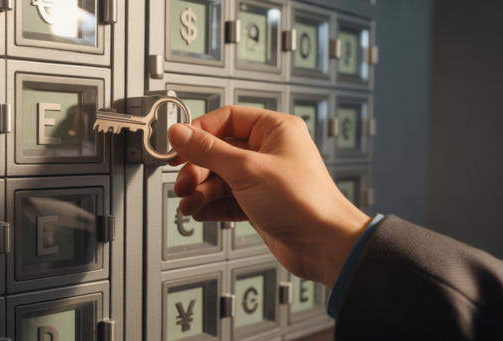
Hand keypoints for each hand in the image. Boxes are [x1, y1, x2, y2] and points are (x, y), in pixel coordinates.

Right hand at [168, 105, 372, 288]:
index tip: (177, 146)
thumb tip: (180, 133)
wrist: (324, 245)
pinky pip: (227, 198)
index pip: (227, 119)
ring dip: (201, 190)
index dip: (199, 132)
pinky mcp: (259, 204)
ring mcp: (264, 179)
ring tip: (190, 202)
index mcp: (275, 130)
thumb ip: (208, 151)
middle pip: (219, 151)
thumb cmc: (304, 202)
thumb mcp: (247, 170)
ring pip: (220, 177)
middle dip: (197, 168)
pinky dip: (211, 205)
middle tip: (184, 182)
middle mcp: (269, 151)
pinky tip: (200, 211)